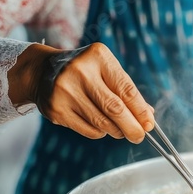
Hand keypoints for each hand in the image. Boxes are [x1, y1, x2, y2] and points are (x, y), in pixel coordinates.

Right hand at [8, 42, 153, 142]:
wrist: (42, 71)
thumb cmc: (85, 72)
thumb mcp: (106, 71)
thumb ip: (126, 91)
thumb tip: (148, 116)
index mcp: (98, 57)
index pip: (126, 89)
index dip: (141, 110)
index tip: (150, 124)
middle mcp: (80, 71)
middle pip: (115, 108)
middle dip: (132, 127)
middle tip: (139, 136)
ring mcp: (65, 91)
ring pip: (102, 122)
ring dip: (117, 131)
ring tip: (122, 131)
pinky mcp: (57, 109)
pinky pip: (89, 130)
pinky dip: (101, 132)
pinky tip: (101, 126)